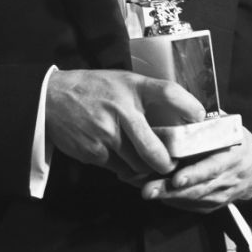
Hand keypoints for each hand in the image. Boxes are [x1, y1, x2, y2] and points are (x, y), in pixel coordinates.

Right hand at [45, 69, 205, 183]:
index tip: (200, 117)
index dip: (188, 105)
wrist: (51, 98)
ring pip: (137, 165)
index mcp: (131, 87)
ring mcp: (106, 134)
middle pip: (154, 150)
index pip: (167, 92)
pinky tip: (122, 158)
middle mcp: (121, 110)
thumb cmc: (93, 88)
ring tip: (148, 165)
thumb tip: (175, 118)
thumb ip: (145, 96)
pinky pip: (118, 168)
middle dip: (166, 164)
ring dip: (145, 169)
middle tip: (172, 164)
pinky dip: (125, 168)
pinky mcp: (94, 152)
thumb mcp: (121, 81)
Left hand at [140, 128, 251, 212]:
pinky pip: (194, 206)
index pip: (213, 167)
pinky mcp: (214, 205)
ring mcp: (221, 194)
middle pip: (198, 187)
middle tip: (149, 189)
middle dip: (172, 190)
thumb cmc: (240, 144)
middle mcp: (227, 178)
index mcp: (233, 156)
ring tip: (148, 191)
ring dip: (170, 197)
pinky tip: (160, 196)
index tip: (177, 178)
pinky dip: (176, 203)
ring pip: (194, 199)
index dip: (195, 174)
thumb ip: (212, 121)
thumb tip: (189, 106)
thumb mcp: (232, 128)